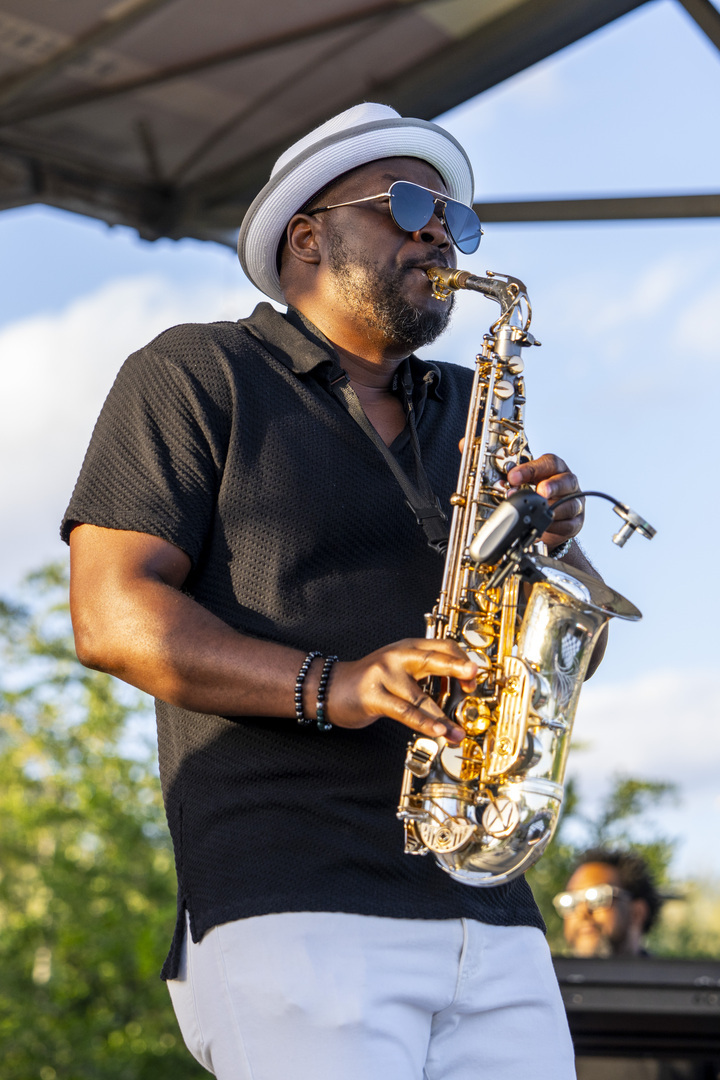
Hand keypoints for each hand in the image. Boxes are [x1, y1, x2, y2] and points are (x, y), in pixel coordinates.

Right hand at [326, 638, 476, 741]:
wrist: (329, 688)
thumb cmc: (370, 682)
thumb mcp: (400, 670)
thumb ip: (425, 674)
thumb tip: (459, 690)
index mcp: (408, 647)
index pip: (442, 645)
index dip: (461, 660)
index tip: (474, 678)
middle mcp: (397, 656)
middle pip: (433, 658)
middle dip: (457, 668)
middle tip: (474, 677)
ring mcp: (384, 674)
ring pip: (420, 695)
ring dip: (443, 717)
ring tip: (458, 732)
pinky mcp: (373, 696)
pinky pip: (404, 711)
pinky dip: (423, 723)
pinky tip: (437, 732)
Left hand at [506, 453, 583, 550]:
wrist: (545, 521)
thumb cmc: (537, 497)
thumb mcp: (527, 486)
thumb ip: (518, 485)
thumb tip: (505, 489)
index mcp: (555, 470)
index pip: (548, 463)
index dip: (531, 469)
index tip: (513, 477)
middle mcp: (568, 484)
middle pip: (566, 480)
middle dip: (552, 486)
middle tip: (540, 492)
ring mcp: (575, 502)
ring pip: (571, 504)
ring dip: (555, 508)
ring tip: (542, 511)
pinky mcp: (576, 522)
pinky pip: (569, 524)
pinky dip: (556, 526)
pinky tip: (544, 526)